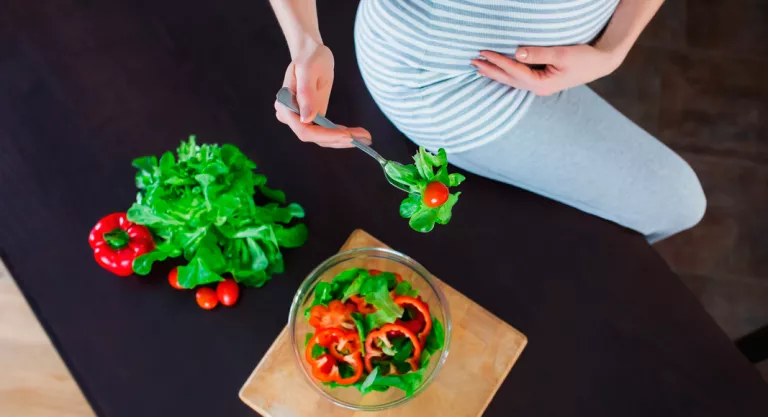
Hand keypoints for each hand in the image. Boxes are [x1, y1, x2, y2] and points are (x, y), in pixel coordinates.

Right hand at [275, 40, 370, 147]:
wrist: (311, 53)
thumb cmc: (310, 58)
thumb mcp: (308, 71)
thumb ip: (305, 94)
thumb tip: (306, 119)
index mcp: (285, 106)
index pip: (305, 130)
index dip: (326, 135)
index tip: (348, 134)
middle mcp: (291, 117)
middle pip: (315, 137)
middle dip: (340, 139)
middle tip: (364, 138)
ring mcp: (302, 119)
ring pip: (322, 138)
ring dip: (344, 140)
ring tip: (366, 138)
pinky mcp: (313, 118)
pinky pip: (326, 132)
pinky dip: (341, 134)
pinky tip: (357, 134)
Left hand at [471, 45, 620, 96]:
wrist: (601, 63)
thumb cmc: (584, 58)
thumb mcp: (562, 54)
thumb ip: (539, 53)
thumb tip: (517, 51)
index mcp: (541, 83)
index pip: (513, 71)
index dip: (497, 61)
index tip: (483, 52)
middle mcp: (538, 88)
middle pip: (508, 79)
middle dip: (490, 70)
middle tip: (472, 62)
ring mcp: (540, 86)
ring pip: (512, 80)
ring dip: (495, 73)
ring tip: (479, 67)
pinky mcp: (542, 81)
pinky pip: (518, 78)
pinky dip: (506, 73)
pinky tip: (498, 71)